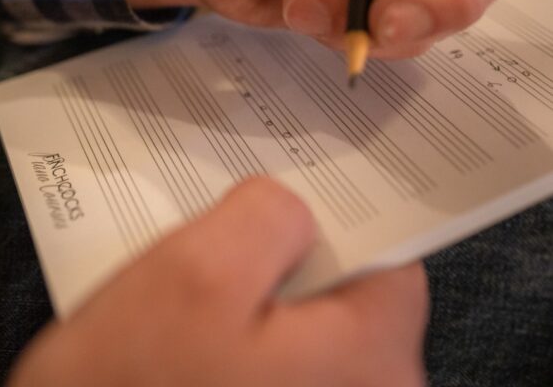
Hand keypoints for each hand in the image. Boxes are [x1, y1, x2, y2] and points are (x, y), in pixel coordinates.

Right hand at [7, 179, 427, 386]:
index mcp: (374, 362)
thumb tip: (294, 210)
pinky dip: (236, 354)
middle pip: (342, 299)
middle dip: (281, 265)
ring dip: (249, 310)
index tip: (279, 200)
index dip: (331, 218)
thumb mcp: (194, 270)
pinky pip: (273, 376)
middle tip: (213, 250)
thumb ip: (265, 216)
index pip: (388, 256)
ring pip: (301, 338)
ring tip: (185, 302)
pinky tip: (181, 348)